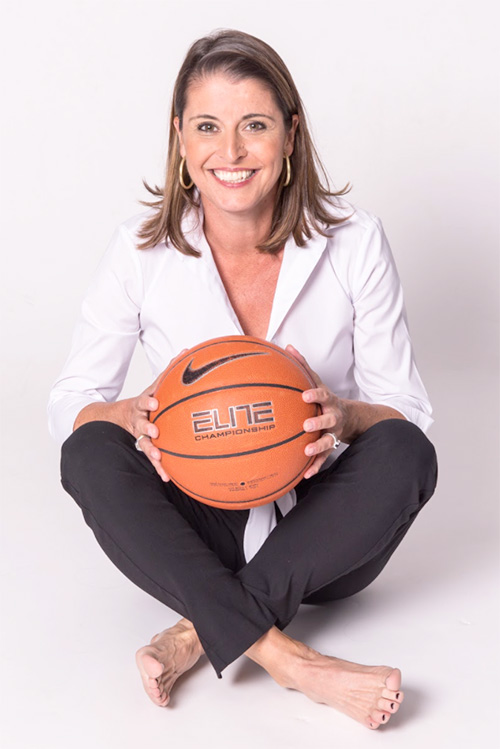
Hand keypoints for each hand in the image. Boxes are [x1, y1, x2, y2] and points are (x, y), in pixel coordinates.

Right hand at [123, 349, 187, 481]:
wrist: (118, 417)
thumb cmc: (146, 400)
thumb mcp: (155, 385)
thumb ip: (170, 370)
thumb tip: (188, 350)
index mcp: (144, 403)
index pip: (144, 400)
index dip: (148, 401)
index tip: (155, 403)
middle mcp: (139, 419)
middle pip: (140, 422)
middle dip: (147, 426)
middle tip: (154, 430)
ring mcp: (139, 434)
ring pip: (143, 443)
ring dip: (151, 450)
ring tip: (158, 457)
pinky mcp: (144, 446)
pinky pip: (151, 458)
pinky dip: (159, 467)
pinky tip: (167, 477)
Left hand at [286, 344, 348, 478]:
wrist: (350, 417)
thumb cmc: (325, 398)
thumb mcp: (317, 381)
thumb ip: (303, 366)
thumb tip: (288, 347)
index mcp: (329, 401)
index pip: (323, 395)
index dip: (315, 395)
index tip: (305, 396)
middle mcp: (333, 417)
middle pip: (329, 419)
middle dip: (319, 422)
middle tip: (306, 425)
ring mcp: (333, 433)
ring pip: (328, 441)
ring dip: (318, 447)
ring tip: (307, 451)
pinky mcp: (331, 447)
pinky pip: (324, 458)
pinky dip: (315, 466)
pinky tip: (305, 474)